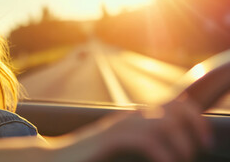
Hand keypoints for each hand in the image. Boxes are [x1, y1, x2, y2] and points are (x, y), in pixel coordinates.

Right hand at [91, 99, 212, 161]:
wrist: (57, 157)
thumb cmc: (90, 157)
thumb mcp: (120, 146)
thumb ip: (142, 140)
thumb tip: (169, 146)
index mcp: (136, 116)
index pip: (176, 105)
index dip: (196, 119)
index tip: (204, 142)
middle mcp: (131, 116)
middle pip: (176, 109)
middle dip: (195, 128)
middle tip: (196, 151)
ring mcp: (120, 126)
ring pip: (164, 124)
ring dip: (180, 145)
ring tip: (179, 161)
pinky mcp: (110, 139)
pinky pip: (145, 140)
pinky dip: (162, 154)